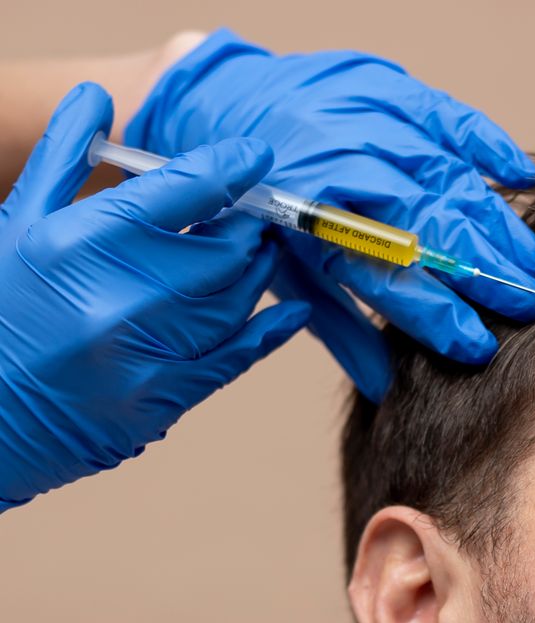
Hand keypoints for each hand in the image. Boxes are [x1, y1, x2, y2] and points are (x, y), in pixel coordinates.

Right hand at [0, 82, 309, 509]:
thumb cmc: (0, 308)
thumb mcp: (15, 223)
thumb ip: (62, 157)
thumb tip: (98, 95)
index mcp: (79, 242)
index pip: (184, 190)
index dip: (231, 167)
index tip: (256, 155)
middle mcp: (118, 297)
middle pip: (224, 248)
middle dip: (247, 225)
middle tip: (251, 213)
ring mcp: (145, 353)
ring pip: (236, 299)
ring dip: (255, 272)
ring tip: (254, 252)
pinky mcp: (164, 400)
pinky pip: (238, 356)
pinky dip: (271, 330)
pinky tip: (289, 311)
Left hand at [127, 27, 534, 401]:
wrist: (226, 105)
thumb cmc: (260, 200)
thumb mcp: (285, 268)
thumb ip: (339, 326)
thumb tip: (381, 389)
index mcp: (308, 218)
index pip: (387, 277)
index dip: (437, 315)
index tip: (478, 346)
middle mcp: (340, 166)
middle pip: (431, 227)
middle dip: (487, 272)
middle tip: (529, 306)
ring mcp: (368, 122)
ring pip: (451, 179)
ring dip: (500, 225)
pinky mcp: (391, 89)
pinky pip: (453, 118)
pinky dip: (492, 147)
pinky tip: (524, 181)